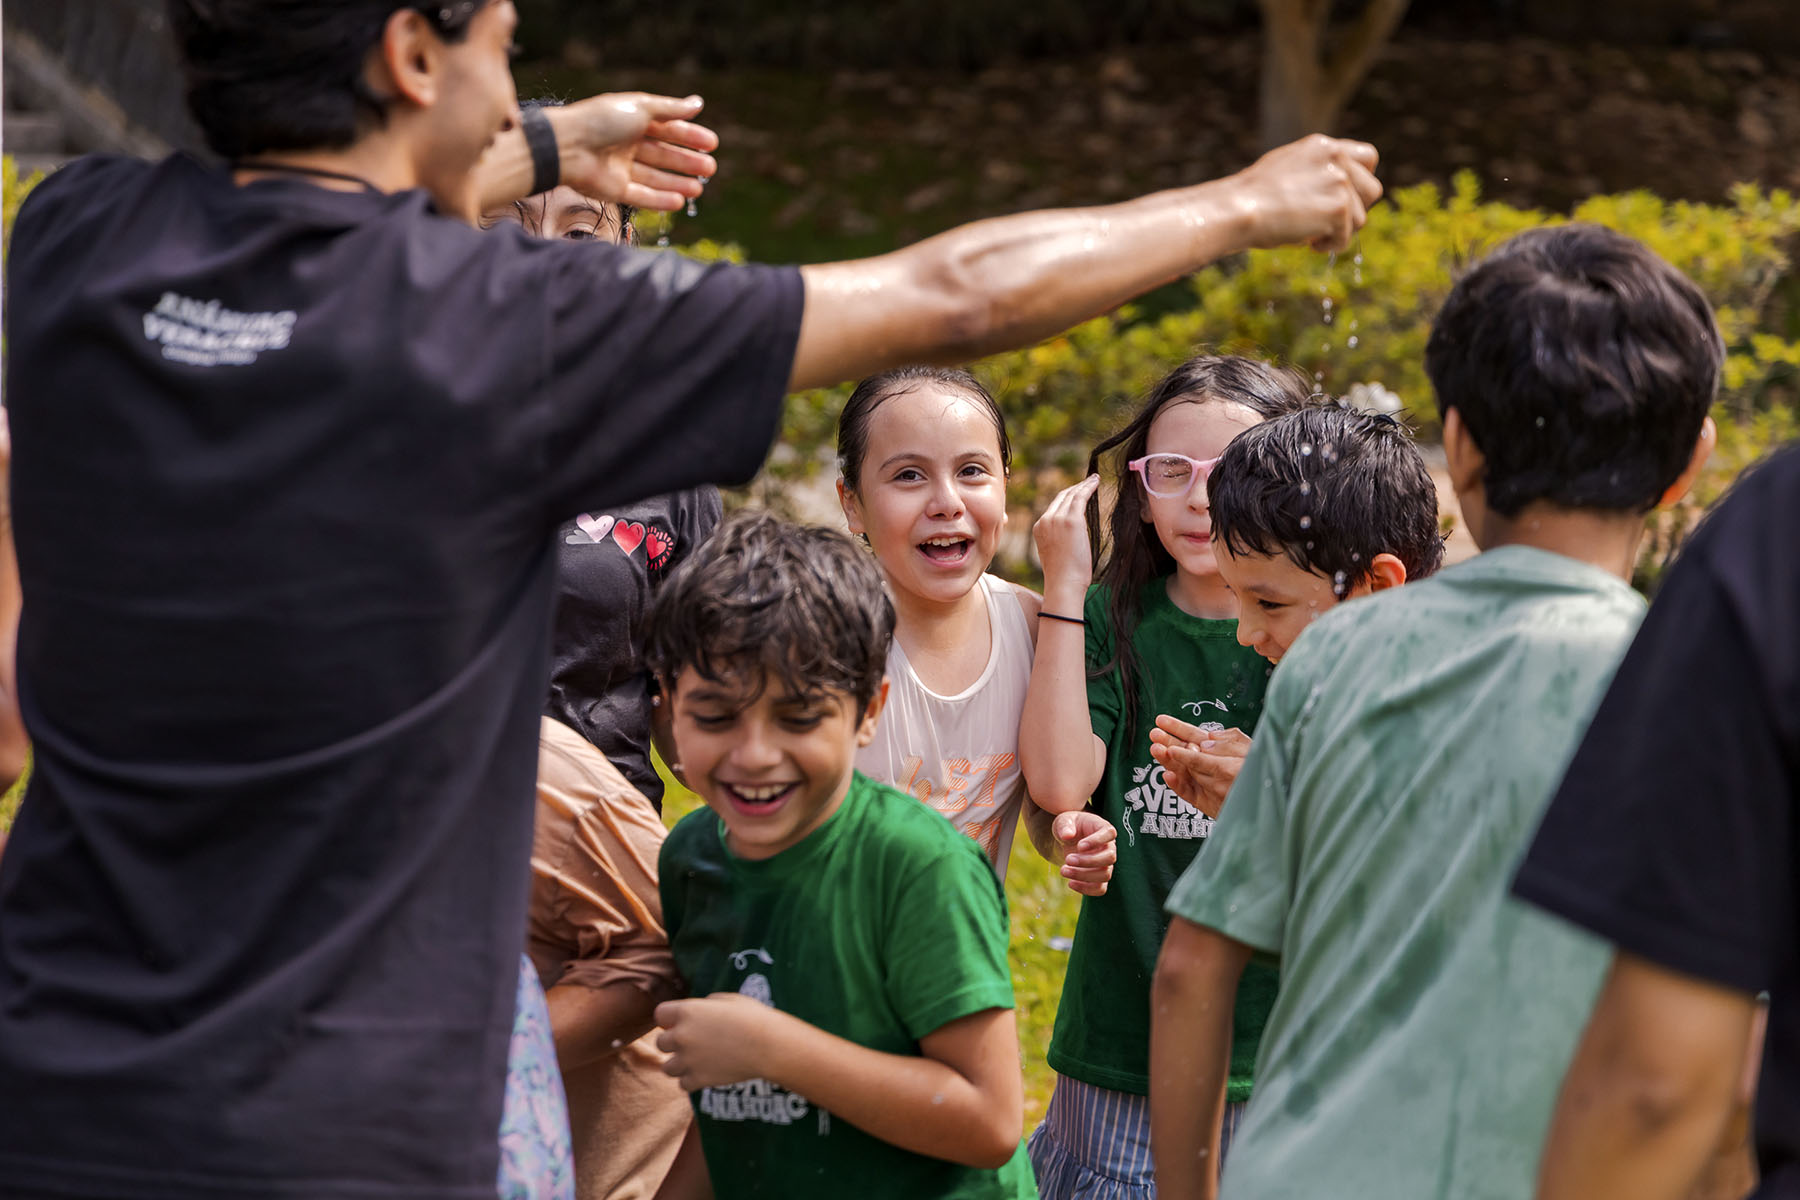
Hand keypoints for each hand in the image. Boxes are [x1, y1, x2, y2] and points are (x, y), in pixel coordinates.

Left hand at [551, 93, 720, 211]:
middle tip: (711, 168)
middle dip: (687, 162)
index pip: (666, 129)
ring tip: (699, 189)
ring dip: (677, 183)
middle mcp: (626, 144)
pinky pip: (641, 196)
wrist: (566, 146)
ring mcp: (619, 168)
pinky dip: (659, 199)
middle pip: (663, 155)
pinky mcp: (613, 190)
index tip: (712, 144)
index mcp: (631, 121)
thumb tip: (698, 103)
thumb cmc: (600, 120)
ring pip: (655, 177)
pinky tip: (680, 201)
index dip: (689, 136)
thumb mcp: (640, 108)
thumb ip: (670, 109)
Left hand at [655, 993, 782, 1090]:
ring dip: (679, 1065)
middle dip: (674, 1043)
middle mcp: (682, 1036)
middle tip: (693, 1043)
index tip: (681, 1022)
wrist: (769, 1046)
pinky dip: (692, 1081)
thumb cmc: (753, 1017)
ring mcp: (688, 1060)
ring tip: (697, 1061)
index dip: (670, 1019)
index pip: (660, 1014)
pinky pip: (683, 1084)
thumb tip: (701, 1010)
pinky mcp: (698, 1080)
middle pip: (661, 1043)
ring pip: (667, 1067)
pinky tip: (705, 1073)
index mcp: (687, 1011)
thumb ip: (706, 1004)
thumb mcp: (729, 999)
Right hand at [1034, 475, 1099, 607]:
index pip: (1054, 507)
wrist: (1063, 583)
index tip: (1078, 492)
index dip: (1067, 497)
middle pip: (1061, 497)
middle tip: (1088, 482)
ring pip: (1071, 495)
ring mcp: (1057, 519)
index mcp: (1039, 528)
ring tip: (1094, 479)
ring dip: (1084, 485)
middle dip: (1075, 488)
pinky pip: (1081, 497)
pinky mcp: (1071, 520)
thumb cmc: (1063, 576)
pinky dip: (1088, 487)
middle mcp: (1045, 520)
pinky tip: (1096, 482)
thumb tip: (1072, 537)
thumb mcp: (1055, 553)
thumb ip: (1059, 539)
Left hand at [1052, 811, 1116, 896]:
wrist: (1068, 840)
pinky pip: (1100, 888)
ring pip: (1105, 874)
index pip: (1109, 834)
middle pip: (1110, 857)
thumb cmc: (1069, 826)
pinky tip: (1070, 883)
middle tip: (1068, 859)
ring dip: (1084, 875)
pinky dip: (1086, 889)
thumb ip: (1064, 826)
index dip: (1097, 841)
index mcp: (1104, 829)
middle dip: (1088, 861)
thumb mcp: (1064, 820)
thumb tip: (1067, 835)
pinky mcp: (1099, 877)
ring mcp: (1106, 864)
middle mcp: (1109, 847)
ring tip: (1063, 870)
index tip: (1080, 846)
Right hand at [1148, 716, 1251, 818]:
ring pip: (1181, 770)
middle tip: (1154, 735)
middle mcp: (1205, 766)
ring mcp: (1202, 783)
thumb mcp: (1250, 753)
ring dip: (1168, 760)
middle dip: (1168, 742)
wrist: (1264, 805)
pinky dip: (1177, 785)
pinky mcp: (1202, 801)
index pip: (1193, 736)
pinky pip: (1186, 792)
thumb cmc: (1261, 776)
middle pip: (1182, 752)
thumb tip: (1207, 739)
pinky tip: (1169, 776)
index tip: (1162, 722)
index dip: (1178, 728)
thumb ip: (1230, 743)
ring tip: (1157, 751)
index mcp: (1216, 751)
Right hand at [1228, 133, 1382, 253]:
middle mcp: (1337, 158)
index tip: (1344, 199)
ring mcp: (1340, 182)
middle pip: (1372, 191)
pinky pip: (1345, 238)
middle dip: (1354, 212)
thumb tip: (1336, 191)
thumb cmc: (1250, 198)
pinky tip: (1305, 242)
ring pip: (1361, 219)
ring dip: (1338, 232)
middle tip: (1326, 223)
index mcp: (1323, 145)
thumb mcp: (1286, 169)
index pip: (1368, 158)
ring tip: (1307, 233)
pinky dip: (1327, 246)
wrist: (1237, 209)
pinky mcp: (1339, 208)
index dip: (1360, 182)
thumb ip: (1315, 172)